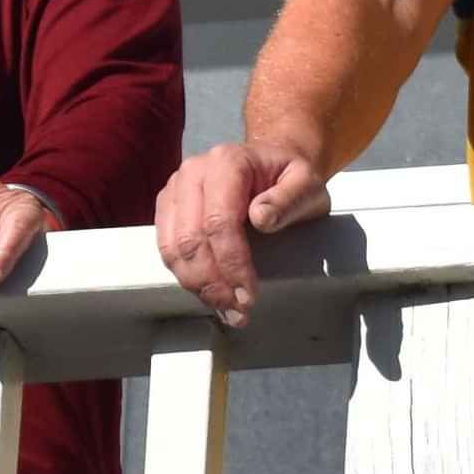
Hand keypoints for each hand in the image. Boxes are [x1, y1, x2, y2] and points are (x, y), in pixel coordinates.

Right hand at [152, 141, 329, 330]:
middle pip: (190, 239)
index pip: (219, 221)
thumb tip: (261, 218)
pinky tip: (209, 293)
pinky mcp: (168, 207)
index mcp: (226, 163)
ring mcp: (175, 190)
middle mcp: (192, 172)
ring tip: (225, 309)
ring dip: (197, 285)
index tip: (248, 295)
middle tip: (237, 311)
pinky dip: (186, 276)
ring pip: (172, 248)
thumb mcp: (307, 183)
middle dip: (213, 283)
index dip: (231, 263)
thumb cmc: (290, 176)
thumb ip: (289, 198)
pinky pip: (167, 248)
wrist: (271, 162)